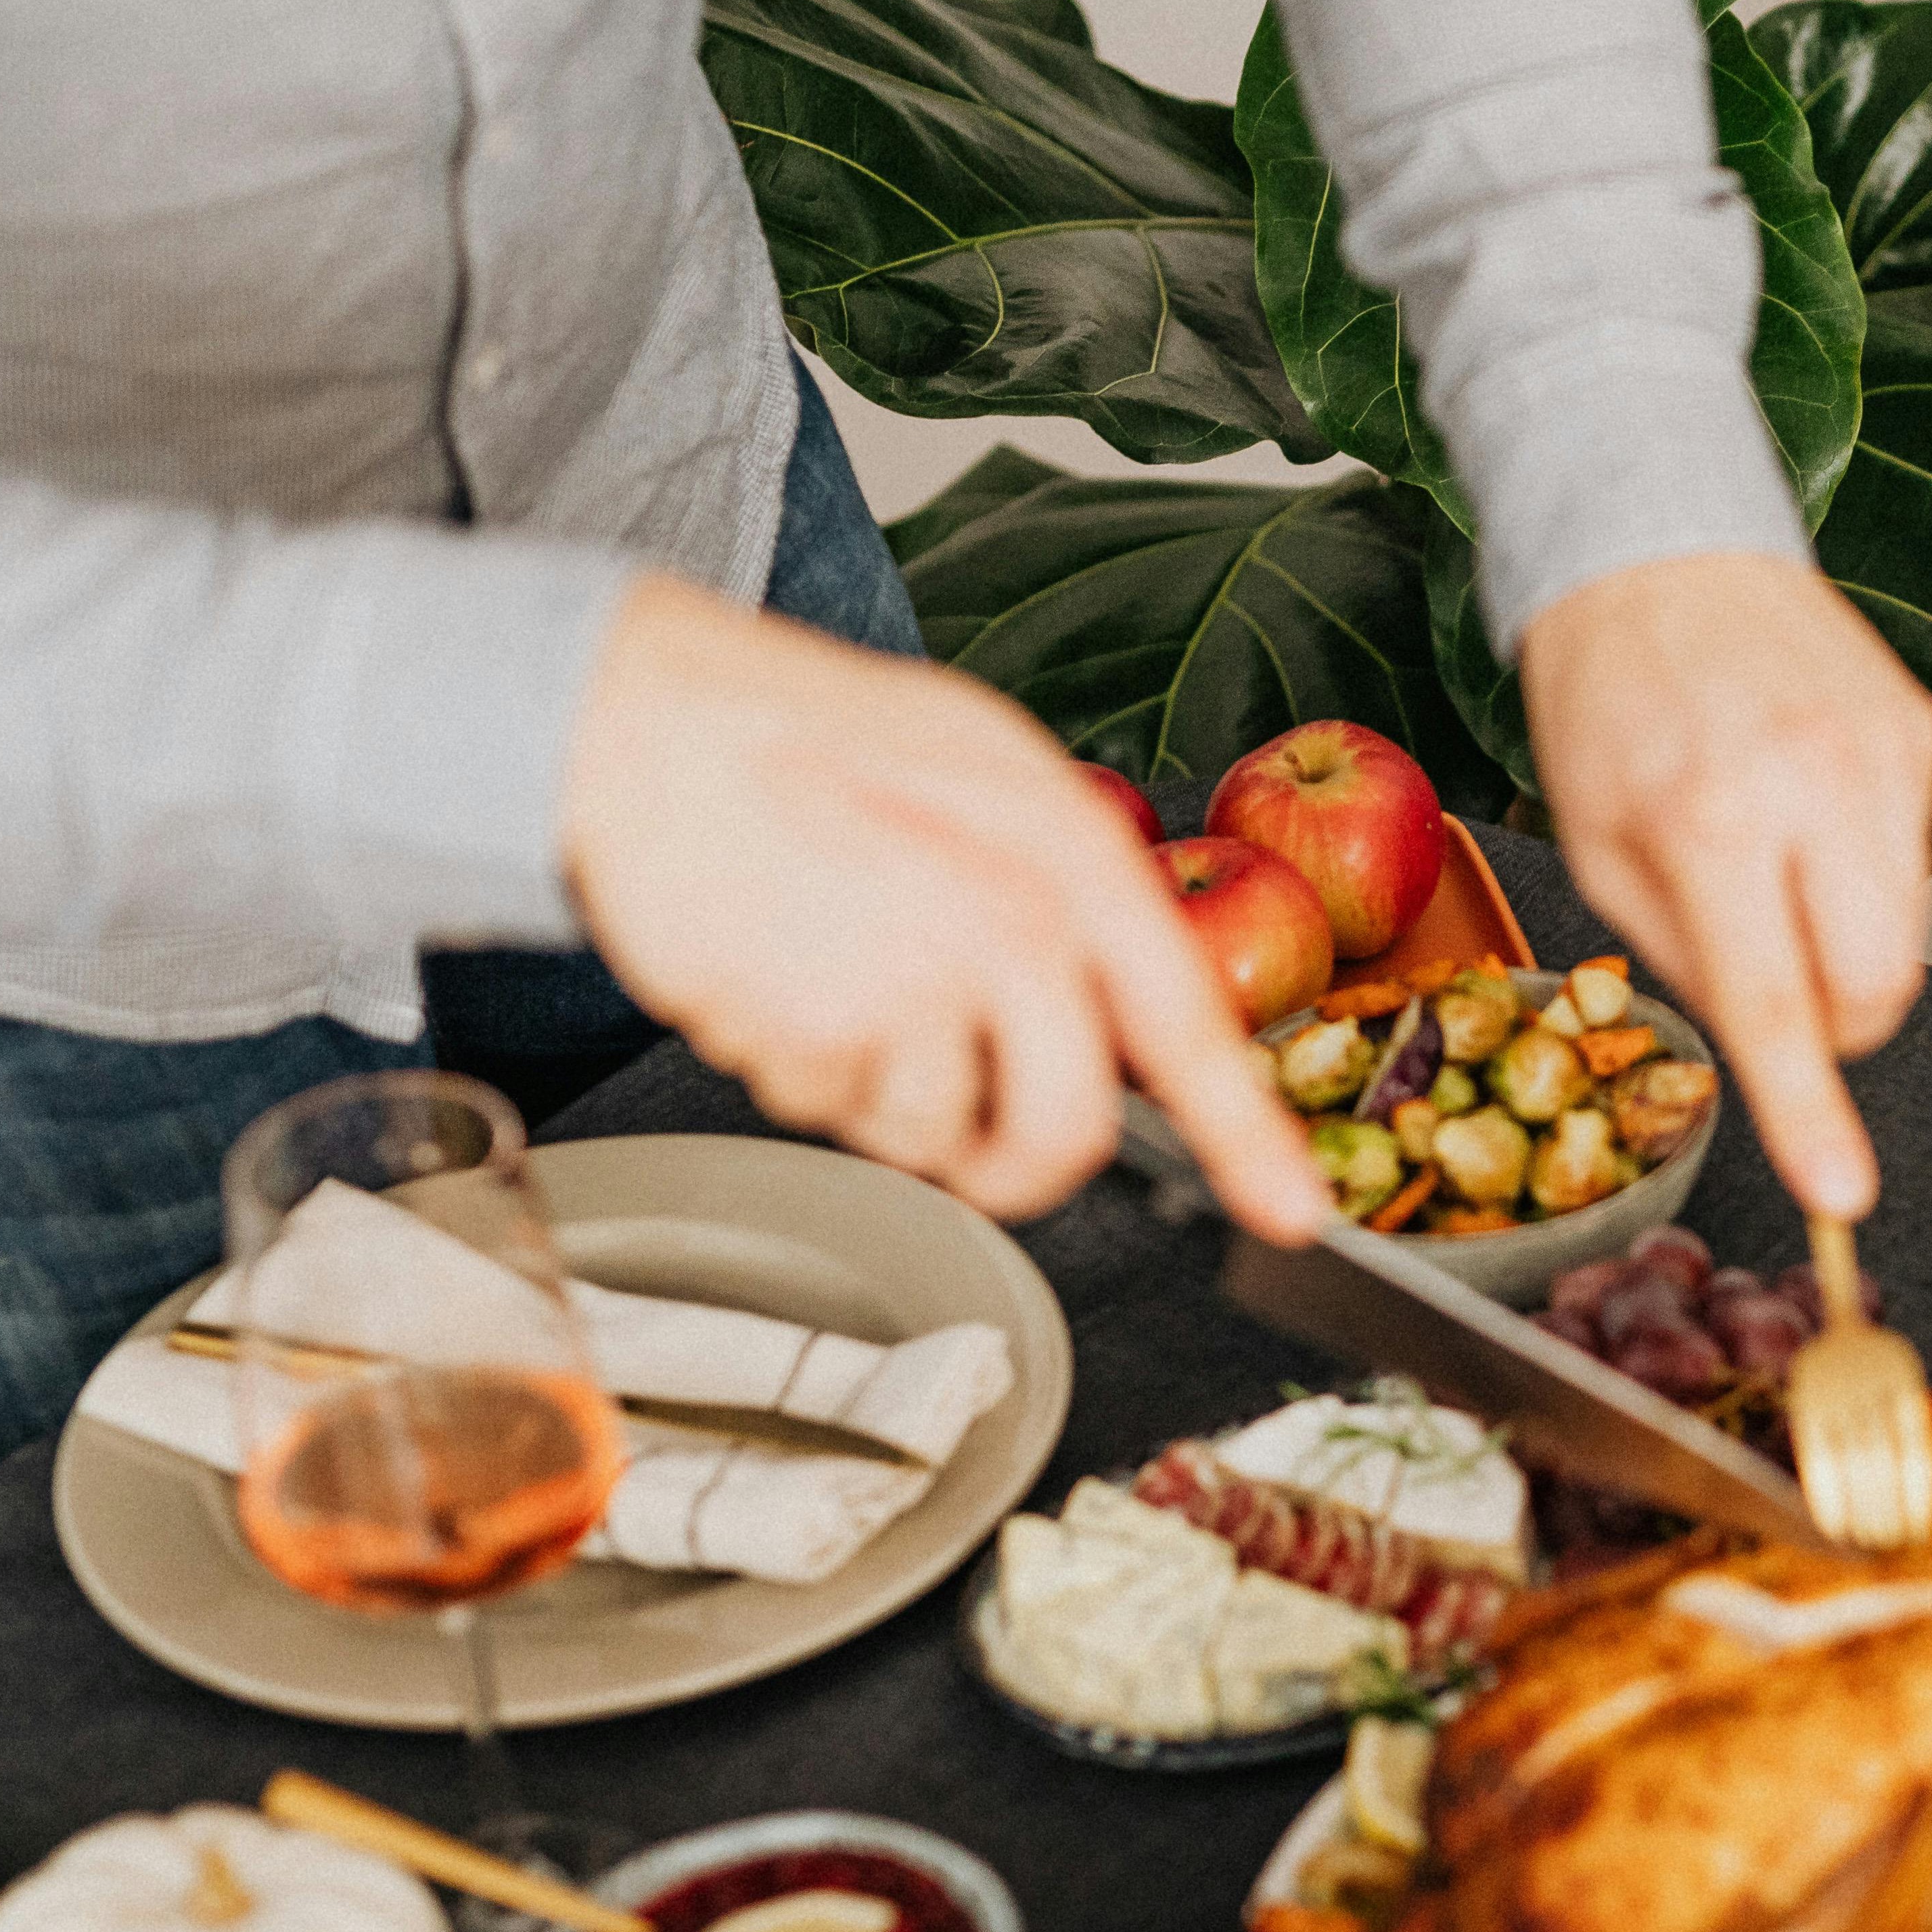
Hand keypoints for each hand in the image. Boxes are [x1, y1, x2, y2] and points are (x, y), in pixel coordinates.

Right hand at [555, 577, 1324, 1235]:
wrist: (642, 718)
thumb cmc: (808, 737)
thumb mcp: (987, 773)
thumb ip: (1064, 888)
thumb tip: (1115, 1003)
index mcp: (1071, 854)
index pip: (1186, 1023)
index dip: (1247, 1137)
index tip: (1288, 1213)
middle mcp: (1014, 921)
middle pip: (1064, 1131)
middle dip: (1015, 1166)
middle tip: (969, 1142)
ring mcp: (919, 980)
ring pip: (931, 1135)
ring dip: (878, 1096)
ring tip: (829, 979)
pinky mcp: (822, 1029)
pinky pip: (829, 1109)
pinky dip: (796, 1068)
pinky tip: (771, 971)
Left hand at [1516, 549, 1931, 1219]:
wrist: (1660, 547)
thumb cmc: (1609, 699)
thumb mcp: (1597, 849)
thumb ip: (1683, 957)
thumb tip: (1767, 1049)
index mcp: (1710, 820)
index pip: (1779, 1002)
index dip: (1811, 1112)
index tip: (1843, 1193)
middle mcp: (1813, 783)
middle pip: (1879, 988)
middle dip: (1834, 1023)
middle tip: (1772, 977)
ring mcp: (1883, 752)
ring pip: (1907, 934)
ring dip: (1846, 939)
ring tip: (1772, 856)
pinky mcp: (1920, 730)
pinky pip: (1913, 857)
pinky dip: (1860, 861)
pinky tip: (1800, 794)